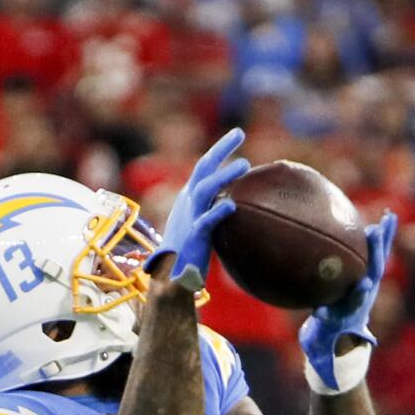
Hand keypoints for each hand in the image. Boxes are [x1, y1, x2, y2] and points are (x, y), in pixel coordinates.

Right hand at [144, 127, 249, 293]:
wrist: (169, 282)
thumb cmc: (187, 257)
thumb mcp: (199, 227)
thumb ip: (214, 211)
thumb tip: (236, 202)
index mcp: (188, 199)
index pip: (204, 168)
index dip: (219, 150)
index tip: (237, 135)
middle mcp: (187, 204)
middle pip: (203, 168)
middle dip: (220, 149)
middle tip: (240, 132)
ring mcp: (189, 220)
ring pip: (204, 190)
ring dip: (223, 176)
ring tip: (245, 164)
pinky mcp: (193, 240)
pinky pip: (205, 222)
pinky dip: (217, 212)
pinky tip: (231, 206)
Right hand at [299, 211, 396, 391]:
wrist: (344, 341)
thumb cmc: (327, 341)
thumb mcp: (321, 341)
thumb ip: (321, 331)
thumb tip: (317, 320)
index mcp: (351, 313)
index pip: (357, 302)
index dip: (360, 293)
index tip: (365, 284)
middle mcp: (364, 297)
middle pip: (372, 273)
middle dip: (374, 255)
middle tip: (375, 232)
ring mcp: (369, 287)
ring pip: (378, 261)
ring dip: (383, 240)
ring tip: (389, 217)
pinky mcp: (369, 278)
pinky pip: (376, 255)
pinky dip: (381, 238)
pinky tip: (385, 218)